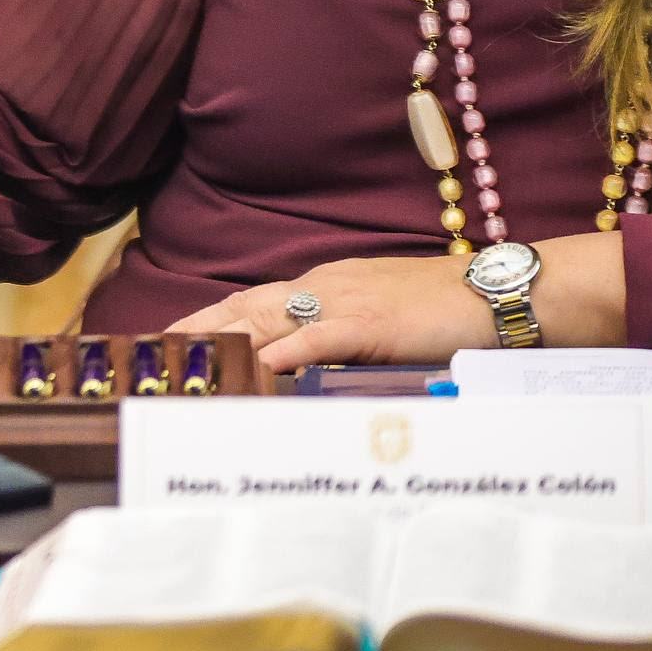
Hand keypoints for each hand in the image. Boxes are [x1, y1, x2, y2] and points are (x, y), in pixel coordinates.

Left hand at [170, 254, 493, 370]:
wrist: (495, 293)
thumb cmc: (444, 310)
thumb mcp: (381, 318)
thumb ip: (341, 336)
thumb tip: (305, 362)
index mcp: (326, 285)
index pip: (255, 300)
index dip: (212, 317)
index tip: (174, 336)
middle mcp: (325, 286)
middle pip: (247, 304)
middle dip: (200, 327)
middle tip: (156, 351)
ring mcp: (346, 301)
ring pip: (271, 317)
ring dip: (226, 339)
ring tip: (186, 360)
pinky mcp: (372, 323)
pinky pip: (319, 336)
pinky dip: (286, 350)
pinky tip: (260, 365)